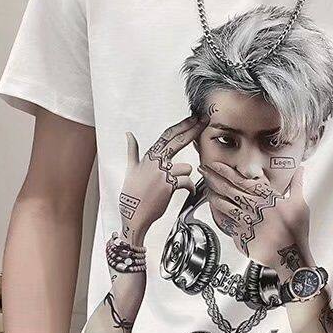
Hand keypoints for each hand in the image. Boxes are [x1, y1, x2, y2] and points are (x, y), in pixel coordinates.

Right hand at [120, 115, 203, 242]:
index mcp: (149, 156)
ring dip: (185, 176)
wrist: (133, 213)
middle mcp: (156, 162)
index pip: (167, 136)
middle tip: (204, 122)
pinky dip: (190, 188)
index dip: (182, 125)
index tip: (193, 119)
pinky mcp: (169, 186)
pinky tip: (188, 192)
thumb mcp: (131, 168)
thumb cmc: (133, 193)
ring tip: (176, 185)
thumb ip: (132, 150)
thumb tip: (128, 134)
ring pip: (186, 167)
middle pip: (178, 141)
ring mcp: (162, 173)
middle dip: (193, 129)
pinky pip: (187, 182)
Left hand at [198, 162, 310, 270]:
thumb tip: (301, 170)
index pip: (242, 180)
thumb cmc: (296, 231)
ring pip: (224, 204)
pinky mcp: (241, 235)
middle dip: (214, 177)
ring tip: (205, 188)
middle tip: (203, 170)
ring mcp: (246, 221)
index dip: (226, 171)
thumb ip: (297, 185)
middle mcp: (255, 206)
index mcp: (267, 197)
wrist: (290, 255)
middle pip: (229, 189)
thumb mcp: (299, 204)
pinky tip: (212, 208)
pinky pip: (225, 222)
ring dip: (213, 194)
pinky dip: (217, 213)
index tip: (216, 164)